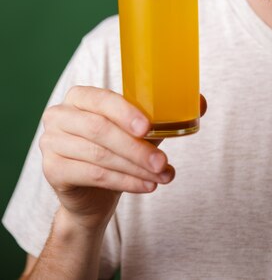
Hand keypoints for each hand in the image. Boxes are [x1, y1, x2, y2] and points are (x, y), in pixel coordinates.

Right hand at [39, 86, 206, 230]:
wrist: (92, 194)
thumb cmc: (118, 149)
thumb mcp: (140, 130)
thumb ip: (164, 114)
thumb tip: (200, 101)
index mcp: (80, 96)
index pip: (101, 100)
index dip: (125, 112)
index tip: (148, 128)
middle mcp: (60, 115)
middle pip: (100, 130)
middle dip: (136, 148)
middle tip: (163, 163)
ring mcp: (51, 143)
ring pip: (98, 155)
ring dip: (135, 168)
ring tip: (162, 176)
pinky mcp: (52, 170)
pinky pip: (92, 175)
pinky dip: (124, 182)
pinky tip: (146, 187)